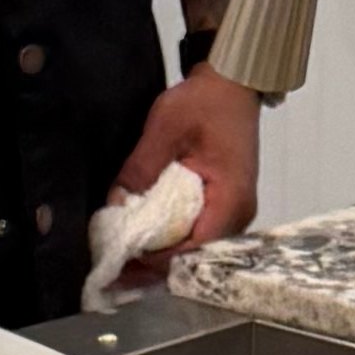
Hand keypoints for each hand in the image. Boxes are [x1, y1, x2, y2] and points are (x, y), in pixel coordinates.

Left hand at [109, 65, 260, 269]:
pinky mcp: (225, 205)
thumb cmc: (206, 102)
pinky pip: (197, 233)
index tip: (122, 258)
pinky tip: (143, 241)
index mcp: (230, 199)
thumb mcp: (166, 127)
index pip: (193, 247)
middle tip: (115, 271)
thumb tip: (115, 204)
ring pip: (195, 248)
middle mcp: (238, 214)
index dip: (157, 259)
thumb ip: (140, 167)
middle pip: (195, 256)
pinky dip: (170, 240)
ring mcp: (234, 211)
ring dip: (161, 256)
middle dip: (154, 265)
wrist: (234, 83)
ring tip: (124, 260)